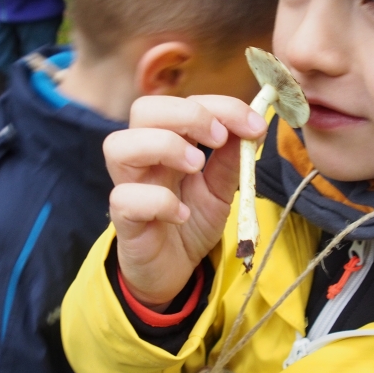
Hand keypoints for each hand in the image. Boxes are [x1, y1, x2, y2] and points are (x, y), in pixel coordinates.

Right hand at [104, 95, 267, 308]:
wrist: (174, 270)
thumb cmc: (190, 222)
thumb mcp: (221, 188)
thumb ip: (232, 158)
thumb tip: (254, 126)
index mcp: (169, 141)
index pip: (184, 102)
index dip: (221, 106)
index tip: (254, 126)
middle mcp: (143, 157)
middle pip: (144, 110)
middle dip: (187, 115)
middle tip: (219, 139)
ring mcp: (128, 186)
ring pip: (118, 145)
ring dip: (164, 146)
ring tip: (196, 167)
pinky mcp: (124, 220)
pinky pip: (124, 198)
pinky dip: (158, 201)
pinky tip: (181, 214)